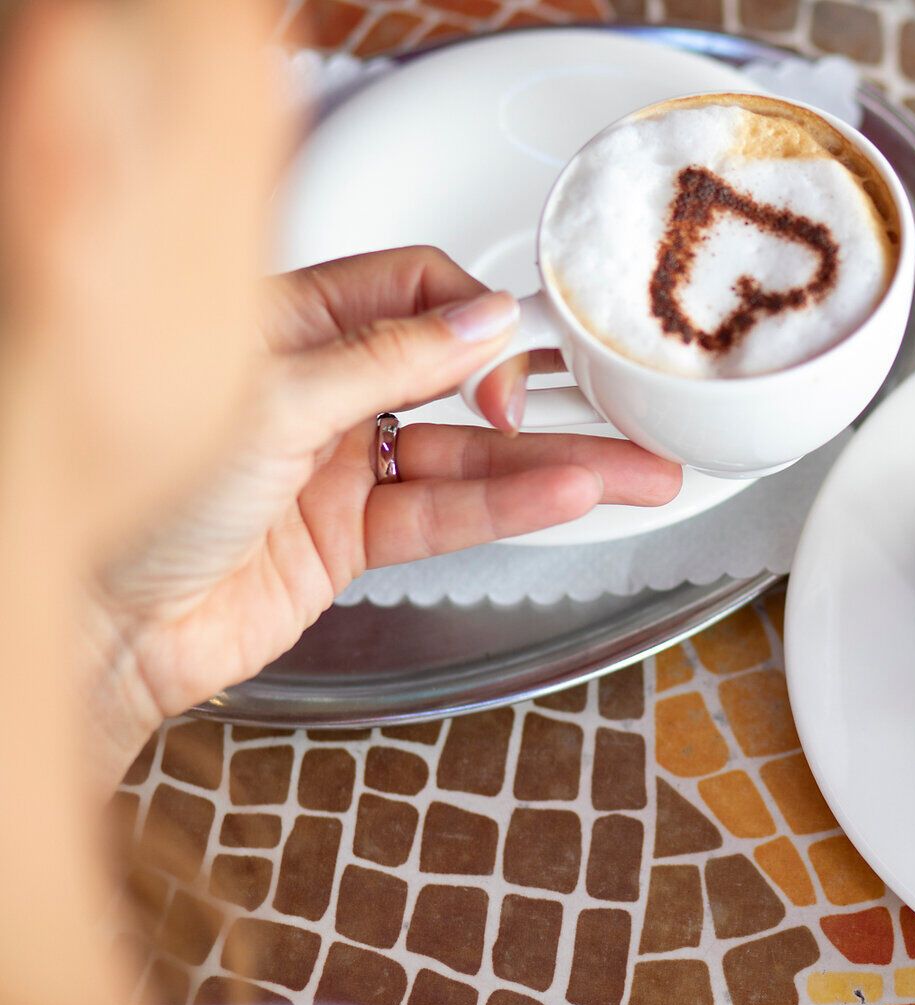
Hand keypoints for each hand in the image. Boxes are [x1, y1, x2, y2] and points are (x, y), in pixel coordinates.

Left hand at [83, 247, 681, 781]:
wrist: (99, 624)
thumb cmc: (131, 494)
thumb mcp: (269, 400)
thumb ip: (387, 362)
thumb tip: (478, 321)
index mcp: (286, 326)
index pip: (413, 292)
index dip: (473, 317)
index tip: (512, 352)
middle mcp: (319, 392)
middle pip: (457, 377)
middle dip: (544, 393)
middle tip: (624, 400)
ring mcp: (338, 468)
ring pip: (468, 457)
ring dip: (554, 465)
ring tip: (638, 469)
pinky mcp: (351, 540)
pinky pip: (448, 515)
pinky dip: (510, 509)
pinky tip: (570, 498)